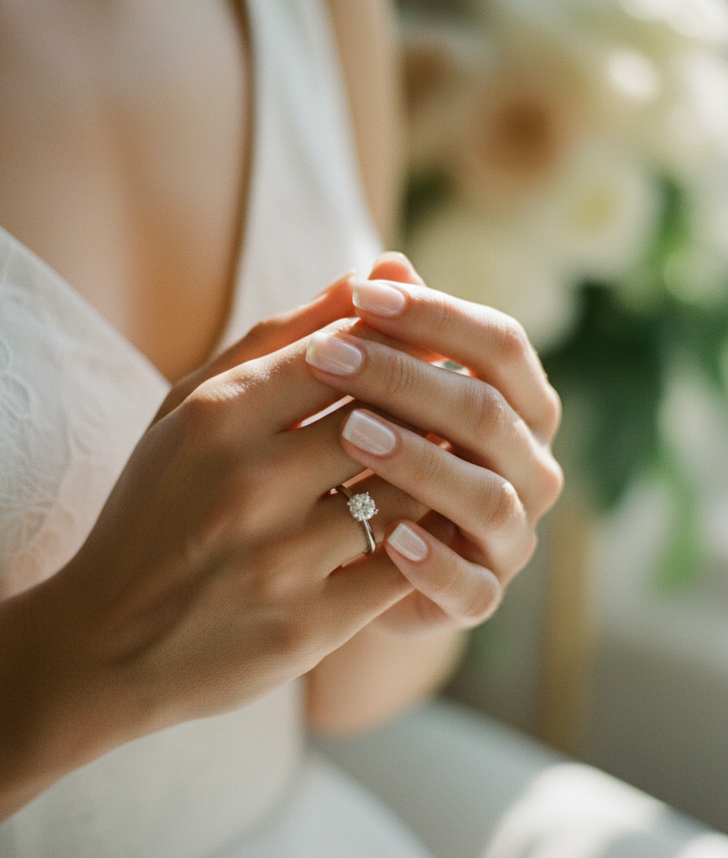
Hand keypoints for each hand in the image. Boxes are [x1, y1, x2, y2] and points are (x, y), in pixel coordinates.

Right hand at [53, 270, 422, 738]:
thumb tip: (385, 268)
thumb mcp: (191, 409)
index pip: (345, 351)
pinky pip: (399, 569)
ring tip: (444, 468)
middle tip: (454, 409)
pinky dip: (420, 548)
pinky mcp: (307, 626)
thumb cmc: (156, 507)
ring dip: (432, 478)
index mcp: (218, 416)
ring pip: (403, 493)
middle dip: (427, 409)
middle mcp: (250, 481)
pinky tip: (419, 535)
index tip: (426, 356)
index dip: (398, 350)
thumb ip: (285, 336)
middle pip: (384, 416)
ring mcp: (279, 557)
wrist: (105, 641)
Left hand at [304, 274, 562, 633]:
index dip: (436, 315)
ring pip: (487, 495)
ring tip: (352, 436)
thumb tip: (386, 262)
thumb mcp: (361, 394)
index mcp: (514, 404)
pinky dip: (434, 563)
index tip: (360, 296)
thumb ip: (378, 337)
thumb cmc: (362, 457)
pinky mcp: (482, 595)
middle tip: (329, 357)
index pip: (500, 345)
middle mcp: (527, 465)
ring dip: (421, 461)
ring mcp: (510, 535)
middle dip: (408, 379)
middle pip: (489, 413)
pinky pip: (472, 585)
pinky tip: (388, 537)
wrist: (348, 562)